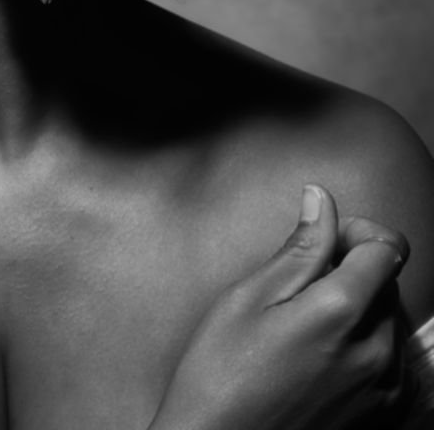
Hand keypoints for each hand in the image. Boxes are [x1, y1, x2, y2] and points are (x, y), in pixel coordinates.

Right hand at [149, 184, 408, 429]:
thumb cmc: (220, 376)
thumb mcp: (247, 299)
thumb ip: (297, 249)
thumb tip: (321, 200)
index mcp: (340, 313)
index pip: (387, 247)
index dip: (356, 231)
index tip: (326, 239)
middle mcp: (375, 352)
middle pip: (388, 282)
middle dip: (352, 270)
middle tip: (298, 286)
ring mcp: (381, 390)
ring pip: (388, 321)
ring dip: (359, 309)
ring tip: (303, 327)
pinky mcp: (379, 417)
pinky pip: (388, 361)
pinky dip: (363, 346)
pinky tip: (318, 358)